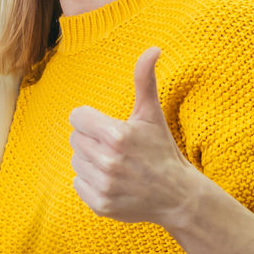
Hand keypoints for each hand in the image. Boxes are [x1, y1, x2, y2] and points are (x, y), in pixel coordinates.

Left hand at [68, 48, 203, 228]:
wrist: (177, 195)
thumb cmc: (161, 150)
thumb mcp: (152, 114)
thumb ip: (145, 80)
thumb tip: (154, 48)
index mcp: (117, 135)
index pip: (77, 118)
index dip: (91, 120)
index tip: (108, 127)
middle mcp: (108, 161)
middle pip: (76, 139)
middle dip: (93, 140)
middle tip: (116, 147)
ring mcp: (104, 185)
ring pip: (76, 161)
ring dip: (91, 161)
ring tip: (116, 164)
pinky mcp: (100, 205)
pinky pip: (78, 184)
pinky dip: (91, 182)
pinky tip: (113, 181)